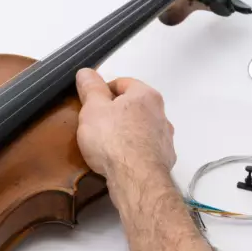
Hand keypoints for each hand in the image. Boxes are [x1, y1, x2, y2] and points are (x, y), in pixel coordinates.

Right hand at [75, 68, 175, 188]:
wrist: (135, 178)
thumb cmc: (112, 139)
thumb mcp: (93, 109)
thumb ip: (90, 89)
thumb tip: (86, 72)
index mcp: (145, 95)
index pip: (123, 83)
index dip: (103, 90)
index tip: (90, 103)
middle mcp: (161, 113)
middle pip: (135, 106)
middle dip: (117, 113)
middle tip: (97, 124)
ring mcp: (165, 138)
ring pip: (142, 128)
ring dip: (128, 132)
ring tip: (108, 145)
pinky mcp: (165, 159)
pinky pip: (146, 149)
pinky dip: (135, 151)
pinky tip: (121, 161)